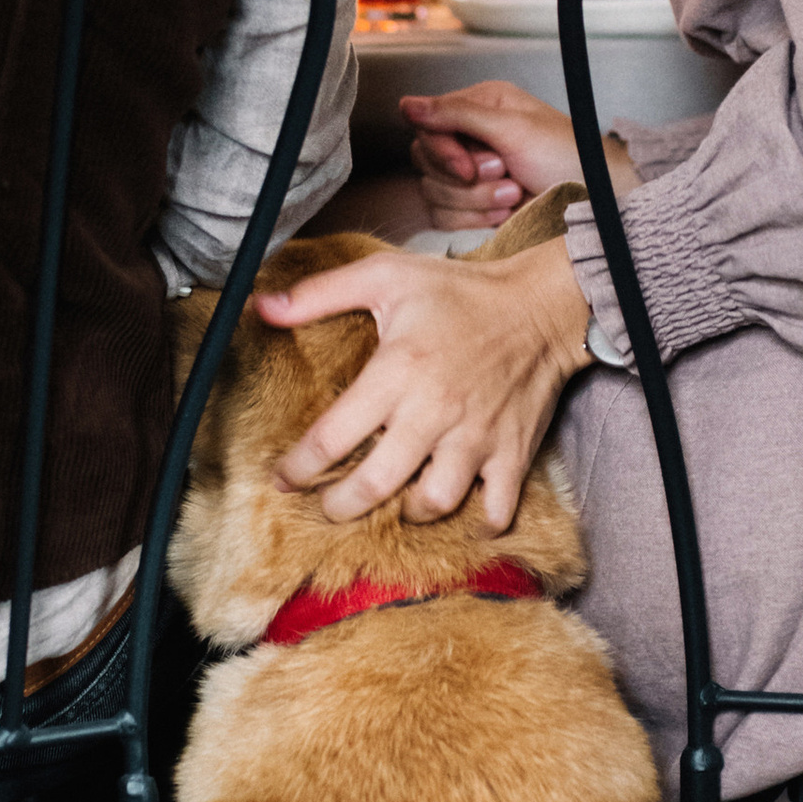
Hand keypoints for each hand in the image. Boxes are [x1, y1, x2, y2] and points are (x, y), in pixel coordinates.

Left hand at [257, 239, 594, 527]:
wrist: (541, 306)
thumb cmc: (461, 293)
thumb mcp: (385, 276)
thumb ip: (320, 293)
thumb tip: (261, 305)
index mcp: (397, 371)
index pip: (332, 437)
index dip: (298, 467)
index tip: (283, 479)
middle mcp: (434, 412)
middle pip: (376, 484)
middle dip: (341, 505)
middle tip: (328, 506)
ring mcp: (476, 438)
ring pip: (434, 503)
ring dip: (407, 513)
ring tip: (394, 504)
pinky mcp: (512, 452)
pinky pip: (497, 509)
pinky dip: (480, 525)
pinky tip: (462, 520)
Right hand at [403, 81, 630, 236]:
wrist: (595, 205)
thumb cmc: (569, 158)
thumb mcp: (514, 127)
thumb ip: (456, 114)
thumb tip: (407, 105)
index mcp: (480, 108)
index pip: (428, 125)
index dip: (442, 150)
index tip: (469, 167)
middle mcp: (471, 139)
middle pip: (425, 160)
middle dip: (466, 178)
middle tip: (506, 175)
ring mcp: (471, 177)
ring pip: (433, 192)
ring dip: (477, 200)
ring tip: (514, 193)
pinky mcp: (473, 211)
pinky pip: (444, 219)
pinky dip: (475, 220)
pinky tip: (507, 213)